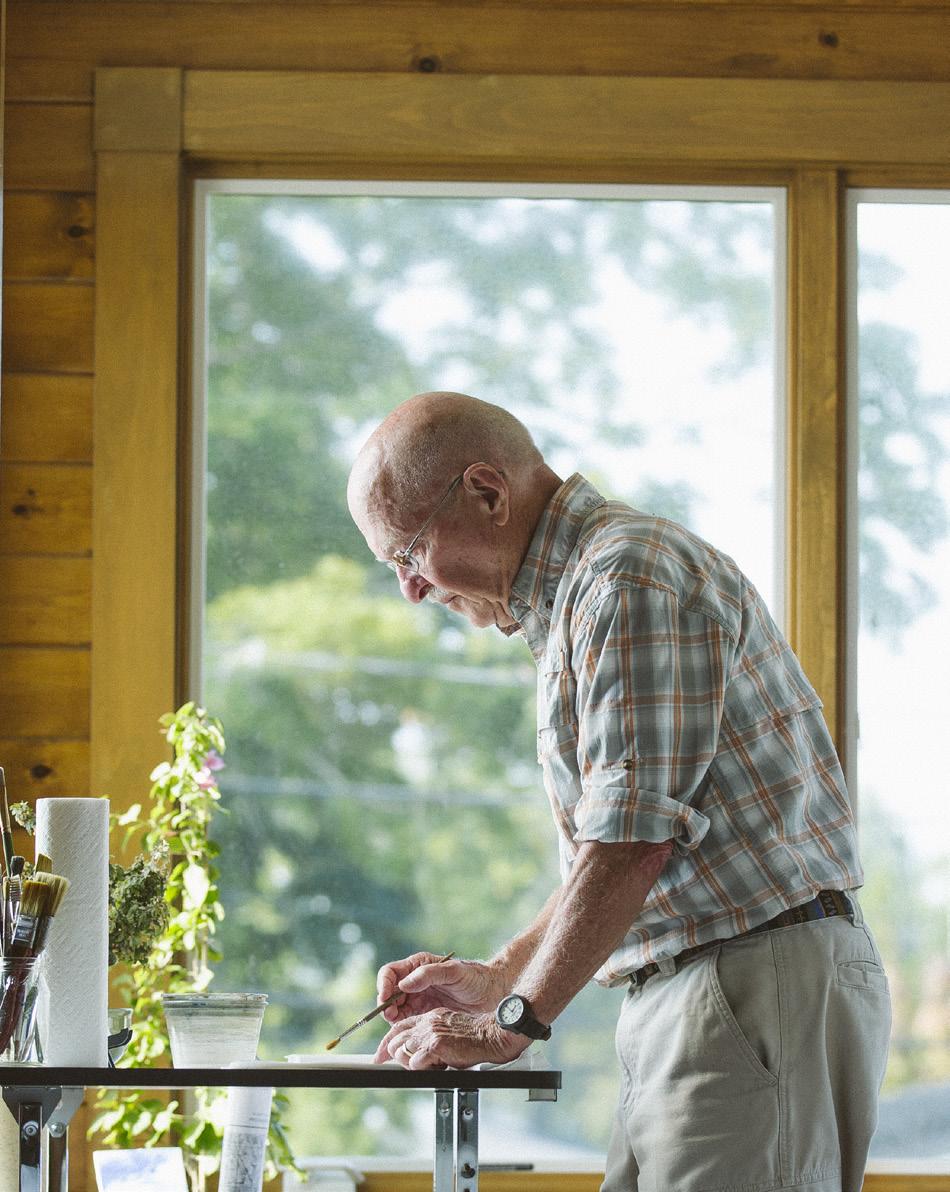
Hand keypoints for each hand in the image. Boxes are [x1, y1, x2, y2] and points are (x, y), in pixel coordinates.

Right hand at [375, 952, 503, 1023]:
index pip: (390, 973)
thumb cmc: (476, 978)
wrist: (493, 995)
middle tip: (391, 1015)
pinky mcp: (425, 1016)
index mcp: (419, 966)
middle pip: (389, 993)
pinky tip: (407, 1032)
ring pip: (395, 1009)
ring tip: (399, 1024)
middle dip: (385, 1004)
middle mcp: (416, 983)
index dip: (383, 984)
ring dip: (392, 1017)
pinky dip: (402, 1028)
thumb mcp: (453, 971)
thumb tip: (404, 984)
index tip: (385, 998)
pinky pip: (407, 1022)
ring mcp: (420, 1000)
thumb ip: (428, 974)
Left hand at [375, 1009, 530, 1069]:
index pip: (399, 1028)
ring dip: (408, 1064)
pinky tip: (433, 1068)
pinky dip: (420, 1069)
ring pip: (402, 1052)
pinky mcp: (435, 1045)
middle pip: (396, 1040)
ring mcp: (430, 1032)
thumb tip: (416, 1054)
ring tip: (423, 1066)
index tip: (378, 1056)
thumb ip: (431, 1037)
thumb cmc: (474, 1038)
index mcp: (429, 1017)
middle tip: (390, 1065)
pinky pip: (416, 1063)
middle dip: (392, 1056)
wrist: (490, 1037)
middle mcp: (427, 1022)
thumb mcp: (448, 1031)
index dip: (386, 1043)